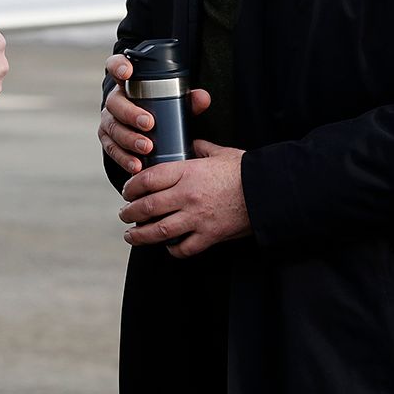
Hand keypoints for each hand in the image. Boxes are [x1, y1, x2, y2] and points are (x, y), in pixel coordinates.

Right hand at [98, 52, 210, 173]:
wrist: (147, 129)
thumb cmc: (160, 109)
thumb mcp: (173, 101)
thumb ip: (188, 99)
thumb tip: (202, 98)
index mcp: (127, 83)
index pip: (115, 66)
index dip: (118, 66)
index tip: (128, 73)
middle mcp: (114, 100)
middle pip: (115, 103)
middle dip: (130, 113)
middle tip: (149, 124)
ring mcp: (109, 120)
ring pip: (113, 127)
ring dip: (129, 138)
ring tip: (147, 148)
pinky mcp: (108, 139)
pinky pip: (112, 149)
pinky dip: (123, 158)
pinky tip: (136, 165)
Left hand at [118, 140, 249, 256]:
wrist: (270, 192)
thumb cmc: (245, 170)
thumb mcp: (220, 152)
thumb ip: (201, 148)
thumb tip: (193, 144)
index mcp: (186, 172)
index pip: (146, 180)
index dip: (130, 187)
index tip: (126, 190)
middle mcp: (187, 196)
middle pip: (146, 207)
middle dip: (129, 213)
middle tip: (124, 214)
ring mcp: (197, 218)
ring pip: (158, 231)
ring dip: (140, 235)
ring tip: (131, 236)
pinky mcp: (210, 236)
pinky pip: (184, 248)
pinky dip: (172, 250)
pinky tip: (168, 247)